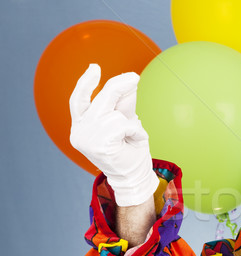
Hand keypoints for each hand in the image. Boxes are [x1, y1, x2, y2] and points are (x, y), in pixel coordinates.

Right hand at [70, 64, 158, 205]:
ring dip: (130, 122)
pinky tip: (136, 140)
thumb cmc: (129, 151)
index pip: (78, 100)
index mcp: (81, 126)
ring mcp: (86, 140)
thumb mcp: (126, 123)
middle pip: (99, 100)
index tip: (94, 67)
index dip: (86, 83)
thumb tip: (128, 83)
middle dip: (119, 86)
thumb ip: (124, 105)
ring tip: (133, 136)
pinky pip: (122, 125)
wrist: (134, 177)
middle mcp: (79, 132)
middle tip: (135, 77)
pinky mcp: (99, 146)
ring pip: (114, 114)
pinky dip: (134, 130)